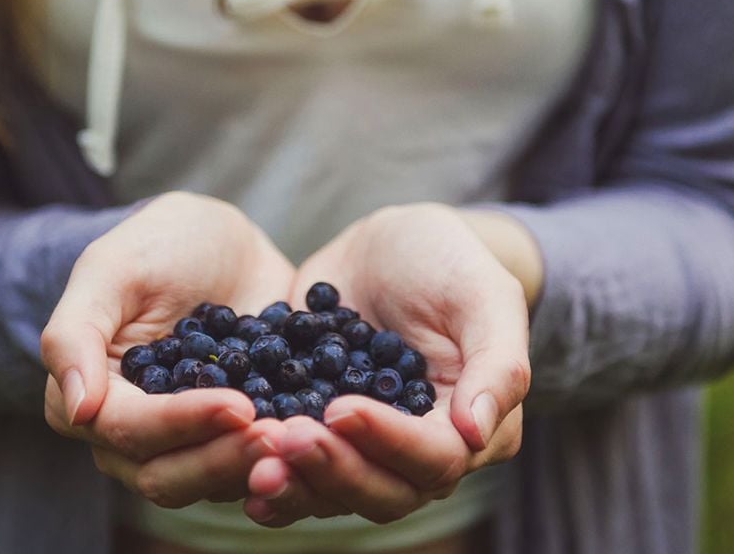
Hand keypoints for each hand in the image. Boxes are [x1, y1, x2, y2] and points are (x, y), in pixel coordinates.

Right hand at [41, 191, 293, 506]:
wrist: (222, 241)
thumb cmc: (157, 244)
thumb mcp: (112, 269)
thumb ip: (75, 333)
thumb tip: (77, 410)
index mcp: (92, 399)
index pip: (129, 430)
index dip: (181, 423)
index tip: (238, 404)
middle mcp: (134, 436)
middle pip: (168, 474)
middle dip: (224, 458)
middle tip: (279, 434)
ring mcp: (190, 440)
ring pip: (214, 480)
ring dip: (258, 467)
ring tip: (303, 440)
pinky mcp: (238, 435)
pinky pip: (255, 463)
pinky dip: (286, 459)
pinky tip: (320, 439)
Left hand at [244, 203, 530, 526]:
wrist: (390, 244)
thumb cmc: (450, 262)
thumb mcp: (484, 296)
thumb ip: (497, 364)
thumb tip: (478, 433)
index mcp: (469, 428)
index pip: (434, 458)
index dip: (388, 442)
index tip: (340, 409)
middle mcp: (418, 451)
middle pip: (381, 489)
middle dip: (332, 470)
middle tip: (284, 440)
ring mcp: (364, 444)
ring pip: (333, 489)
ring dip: (294, 482)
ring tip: (254, 461)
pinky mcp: (317, 427)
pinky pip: (295, 463)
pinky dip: (265, 467)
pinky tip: (236, 463)